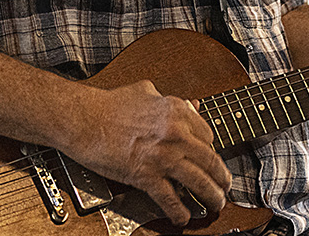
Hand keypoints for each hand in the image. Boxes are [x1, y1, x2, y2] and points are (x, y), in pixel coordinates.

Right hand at [65, 80, 230, 225]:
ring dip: (211, 196)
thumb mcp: (146, 90)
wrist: (82, 118)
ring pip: (198, 180)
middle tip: (226, 186)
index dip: (211, 150)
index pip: (208, 134)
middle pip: (210, 160)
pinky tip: (184, 217)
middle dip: (222, 177)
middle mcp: (175, 133)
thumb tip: (190, 105)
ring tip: (216, 204)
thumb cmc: (108, 104)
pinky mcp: (145, 175)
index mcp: (177, 110)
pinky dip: (179, 211)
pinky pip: (169, 198)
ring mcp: (162, 155)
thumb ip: (170, 99)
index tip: (210, 159)